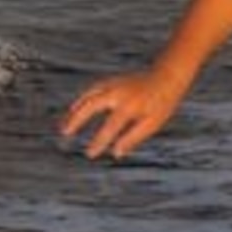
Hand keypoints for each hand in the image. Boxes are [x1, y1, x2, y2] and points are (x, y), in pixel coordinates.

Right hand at [60, 66, 182, 160]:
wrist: (166, 77)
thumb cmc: (161, 104)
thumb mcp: (152, 124)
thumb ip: (133, 138)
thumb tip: (116, 154)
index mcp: (130, 106)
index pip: (110, 127)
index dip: (99, 142)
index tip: (89, 154)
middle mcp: (118, 94)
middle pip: (91, 106)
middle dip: (76, 119)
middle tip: (65, 132)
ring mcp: (113, 85)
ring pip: (88, 96)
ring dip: (75, 110)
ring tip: (65, 124)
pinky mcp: (111, 82)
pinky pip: (91, 91)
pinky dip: (81, 100)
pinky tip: (75, 110)